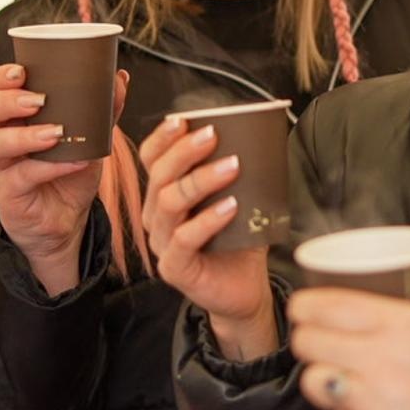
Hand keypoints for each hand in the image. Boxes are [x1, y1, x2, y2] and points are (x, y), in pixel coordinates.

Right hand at [0, 63, 128, 295]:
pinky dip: (50, 167)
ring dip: (24, 136)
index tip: (23, 70)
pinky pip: (22, 177)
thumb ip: (101, 108)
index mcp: (10, 116)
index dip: (0, 77)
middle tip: (38, 100)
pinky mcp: (9, 194)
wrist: (68, 219)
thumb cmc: (68, 169)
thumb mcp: (88, 135)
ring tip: (56, 132)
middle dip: (3, 100)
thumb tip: (119, 77)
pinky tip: (76, 161)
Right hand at [140, 115, 275, 359]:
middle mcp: (157, 217)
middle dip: (184, 151)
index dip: (163, 138)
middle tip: (213, 136)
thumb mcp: (239, 198)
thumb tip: (257, 135)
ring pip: (169, 202)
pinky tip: (231, 207)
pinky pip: (184, 239)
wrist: (245, 289)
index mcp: (165, 195)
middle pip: (159, 176)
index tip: (183, 119)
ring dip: (201, 180)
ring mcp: (162, 244)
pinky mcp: (174, 269)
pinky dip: (208, 220)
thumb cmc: (239, 241)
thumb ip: (237, 172)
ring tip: (232, 166)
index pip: (152, 160)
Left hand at [290, 275, 409, 409]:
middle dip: (308, 340)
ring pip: (314, 383)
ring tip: (335, 378)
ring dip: (321, 379)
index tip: (302, 307)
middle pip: (309, 343)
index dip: (304, 305)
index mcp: (402, 323)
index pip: (328, 305)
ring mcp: (375, 401)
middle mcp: (380, 359)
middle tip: (317, 341)